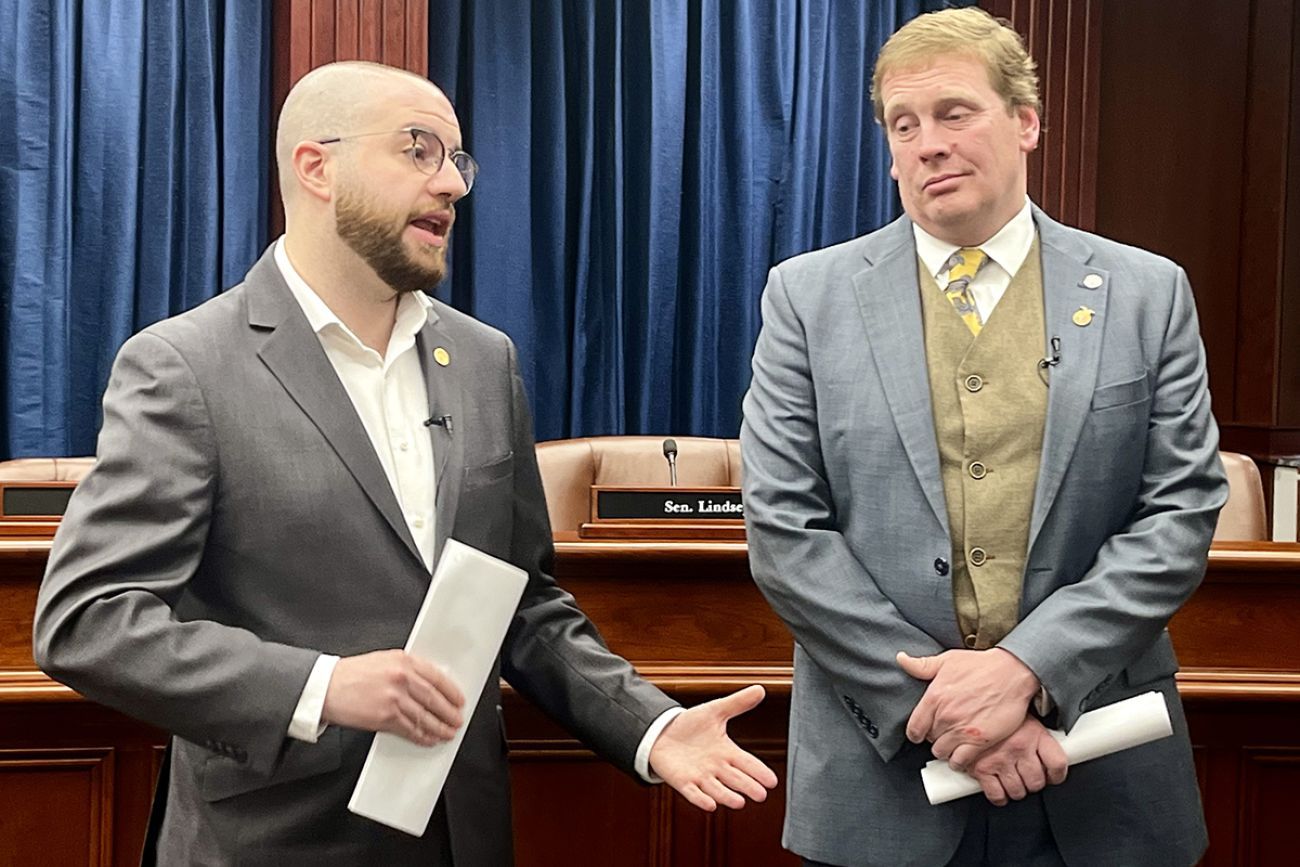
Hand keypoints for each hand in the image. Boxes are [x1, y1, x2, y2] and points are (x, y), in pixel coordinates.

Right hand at [322, 649, 465, 746]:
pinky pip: (410, 729)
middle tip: (457, 719)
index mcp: (403, 660)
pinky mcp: (385, 717)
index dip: (451, 691)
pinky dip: (422, 736)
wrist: (326, 687)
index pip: (436, 677)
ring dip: (440, 727)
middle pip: (434, 698)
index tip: (459, 700)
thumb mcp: (383, 661)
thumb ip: (407, 669)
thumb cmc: (351, 674)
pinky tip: (429, 738)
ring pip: (425, 716)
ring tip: (448, 732)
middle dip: (449, 712)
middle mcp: (401, 678)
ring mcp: (394, 698)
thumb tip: (430, 684)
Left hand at [649, 685, 778, 810]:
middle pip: (736, 779)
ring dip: (727, 796)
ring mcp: (700, 776)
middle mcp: (716, 767)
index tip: (772, 781)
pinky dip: (701, 799)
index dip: (759, 771)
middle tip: (761, 795)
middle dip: (748, 787)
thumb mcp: (716, 711)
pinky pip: (693, 793)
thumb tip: (760, 689)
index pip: (747, 763)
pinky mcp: (683, 782)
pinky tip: (710, 805)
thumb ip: (738, 703)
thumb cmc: (691, 725)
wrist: (662, 733)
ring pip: (717, 789)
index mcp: (727, 751)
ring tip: (740, 802)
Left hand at [898, 648, 1038, 767]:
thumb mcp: (947, 660)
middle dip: (935, 738)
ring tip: (953, 744)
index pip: (914, 728)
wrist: (1011, 673)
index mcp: (934, 697)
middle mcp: (946, 716)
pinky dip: (959, 761)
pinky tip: (963, 754)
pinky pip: (960, 761)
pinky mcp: (980, 740)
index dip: (916, 733)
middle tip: (944, 733)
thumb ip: (921, 665)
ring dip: (946, 750)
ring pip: (942, 752)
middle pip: (929, 740)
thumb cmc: (980, 665)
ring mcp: (963, 730)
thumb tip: (901, 658)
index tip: (922, 733)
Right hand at [966, 715, 1067, 805]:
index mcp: (1033, 733)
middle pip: (1037, 782)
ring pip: (1018, 791)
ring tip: (1011, 778)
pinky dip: (999, 796)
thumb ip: (1037, 734)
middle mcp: (1018, 747)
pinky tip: (999, 788)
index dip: (1057, 775)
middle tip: (1026, 775)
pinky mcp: (981, 769)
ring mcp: (999, 759)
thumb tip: (1054, 750)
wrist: (965, 704)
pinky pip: (997, 795)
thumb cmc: (994, 711)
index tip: (1052, 776)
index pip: (1057, 764)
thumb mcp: (1021, 715)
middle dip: (1032, 782)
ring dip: (1016, 789)